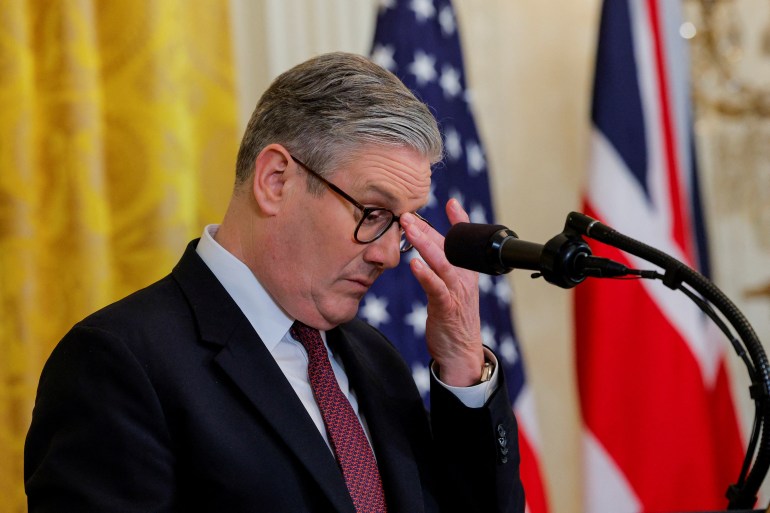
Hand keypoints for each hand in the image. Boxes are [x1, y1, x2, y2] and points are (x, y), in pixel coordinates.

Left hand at [400, 199, 484, 386]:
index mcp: (466, 271)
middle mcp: (464, 278)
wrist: (461, 352)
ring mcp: (456, 292)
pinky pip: (436, 288)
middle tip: (407, 213)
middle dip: (427, 228)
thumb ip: (442, 266)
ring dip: (424, 244)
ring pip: (441, 262)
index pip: (461, 241)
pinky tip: (414, 264)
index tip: (450, 201)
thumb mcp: (451, 288)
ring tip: (409, 229)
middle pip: (447, 247)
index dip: (457, 220)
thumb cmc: (453, 318)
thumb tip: (430, 246)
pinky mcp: (447, 308)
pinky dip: (426, 275)